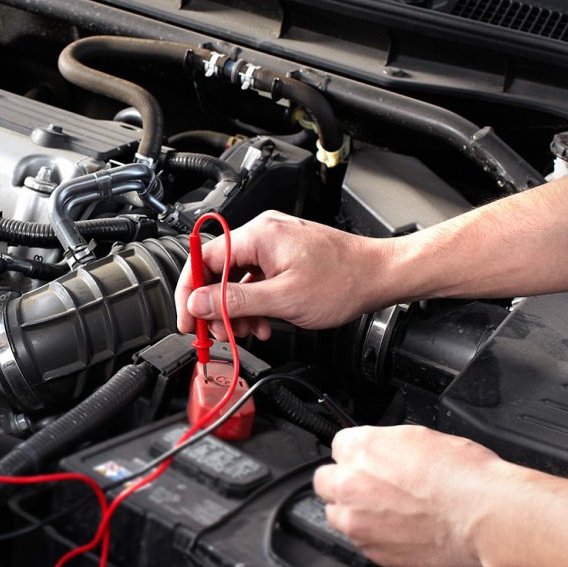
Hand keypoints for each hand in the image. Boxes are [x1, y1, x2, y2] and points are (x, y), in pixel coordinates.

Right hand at [175, 210, 395, 336]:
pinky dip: (254, 302)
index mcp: (258, 235)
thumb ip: (234, 301)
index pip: (203, 258)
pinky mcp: (285, 256)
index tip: (187, 319)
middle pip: (218, 270)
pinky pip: (256, 278)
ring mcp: (275, 244)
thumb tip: (197, 303)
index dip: (190, 292)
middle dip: (215, 306)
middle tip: (218, 333)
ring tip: (248, 331)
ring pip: (237, 278)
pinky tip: (263, 321)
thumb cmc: (343, 281)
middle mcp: (263, 233)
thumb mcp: (283, 299)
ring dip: (236, 308)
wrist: (380, 275)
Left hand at [312, 425, 511, 566]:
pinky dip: (375, 536)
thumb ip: (385, 445)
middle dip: (346, 482)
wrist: (487, 516)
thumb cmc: (464, 476)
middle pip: (327, 482)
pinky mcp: (372, 551)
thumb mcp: (420, 437)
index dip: (359, 455)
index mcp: (361, 449)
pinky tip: (402, 529)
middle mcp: (350, 485)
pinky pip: (361, 541)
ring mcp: (358, 522)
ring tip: (390, 511)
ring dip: (355, 511)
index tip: (370, 462)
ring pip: (338, 515)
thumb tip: (379, 452)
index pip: (338, 446)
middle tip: (374, 487)